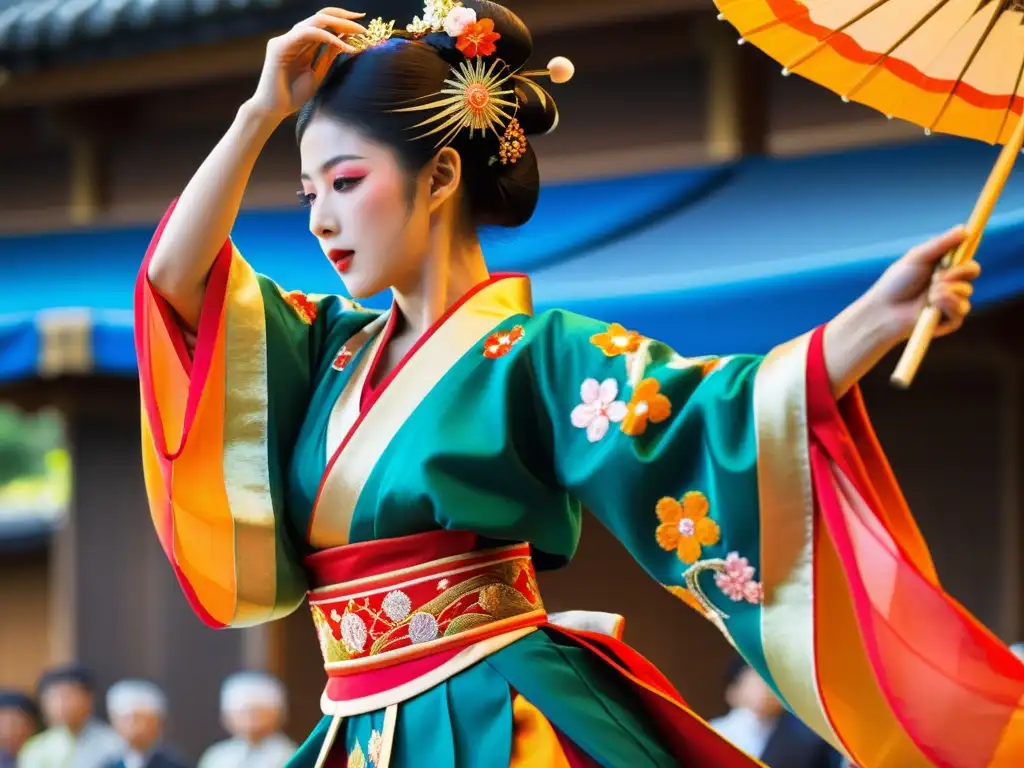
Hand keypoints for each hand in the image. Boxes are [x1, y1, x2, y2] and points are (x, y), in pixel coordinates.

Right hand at [250, 8, 365, 121]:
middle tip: (364, 27)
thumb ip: (328, 55)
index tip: (362, 27)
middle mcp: (293, 37)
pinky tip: (343, 45)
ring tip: (359, 33)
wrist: (273, 110)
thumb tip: (345, 39)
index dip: (342, 20)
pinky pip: (307, 34)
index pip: (323, 23)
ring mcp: (285, 40)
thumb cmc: (293, 96)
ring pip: (315, 21)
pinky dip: (327, 37)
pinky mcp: (279, 46)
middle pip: (321, 17)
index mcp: (301, 43)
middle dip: (344, 19)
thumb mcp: (318, 73)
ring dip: (340, 25)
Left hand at [866, 225, 981, 343]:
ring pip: (966, 290)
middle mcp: (950, 283)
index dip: (969, 249)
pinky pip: (961, 309)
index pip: (965, 255)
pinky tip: (932, 305)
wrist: (884, 311)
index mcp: (943, 267)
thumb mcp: (917, 258)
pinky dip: (947, 304)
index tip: (969, 240)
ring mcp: (951, 302)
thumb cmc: (896, 284)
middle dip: (959, 271)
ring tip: (929, 293)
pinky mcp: (950, 320)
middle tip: (939, 275)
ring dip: (947, 289)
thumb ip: (940, 244)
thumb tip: (964, 228)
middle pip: (973, 270)